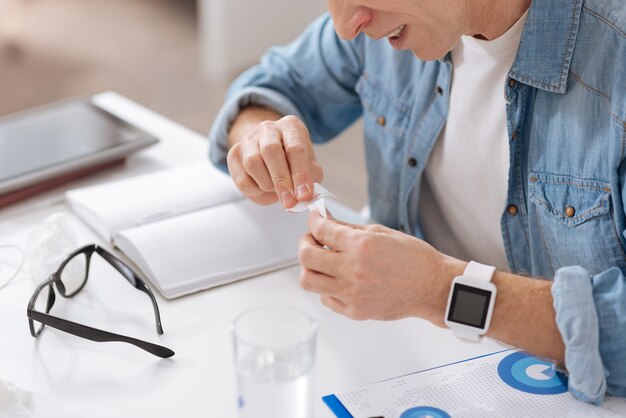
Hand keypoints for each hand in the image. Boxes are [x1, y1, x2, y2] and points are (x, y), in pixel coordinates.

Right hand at [227, 114, 322, 207]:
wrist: (269, 155)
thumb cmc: (292, 160)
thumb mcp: (309, 165)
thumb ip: (311, 177)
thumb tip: (306, 194)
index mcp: (291, 126)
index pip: (295, 148)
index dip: (300, 174)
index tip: (304, 195)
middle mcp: (268, 128)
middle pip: (271, 151)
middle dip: (281, 180)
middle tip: (289, 201)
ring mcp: (248, 139)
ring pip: (253, 163)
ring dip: (267, 184)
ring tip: (276, 190)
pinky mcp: (234, 154)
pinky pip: (242, 178)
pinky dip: (255, 190)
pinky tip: (263, 188)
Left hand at [298, 211, 453, 323]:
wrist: (432, 287)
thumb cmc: (413, 258)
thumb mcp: (381, 233)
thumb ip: (349, 228)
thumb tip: (326, 220)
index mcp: (361, 246)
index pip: (321, 230)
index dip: (313, 221)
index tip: (314, 220)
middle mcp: (353, 270)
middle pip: (305, 256)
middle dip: (304, 242)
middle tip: (312, 239)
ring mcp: (352, 294)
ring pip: (308, 280)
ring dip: (310, 267)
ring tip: (322, 261)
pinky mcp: (354, 311)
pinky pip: (325, 298)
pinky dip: (326, 287)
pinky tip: (338, 279)